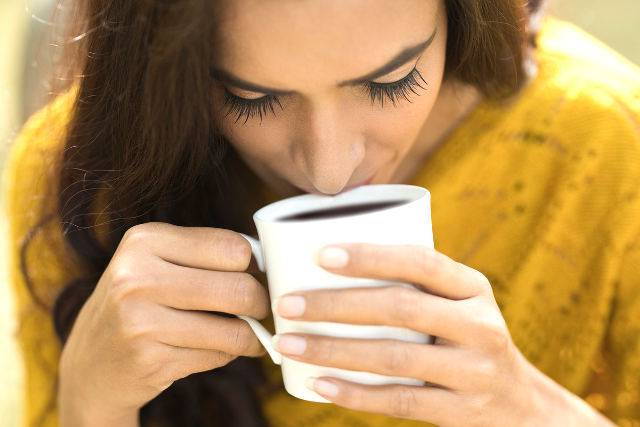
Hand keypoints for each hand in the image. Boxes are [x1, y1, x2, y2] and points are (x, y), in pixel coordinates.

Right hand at [58, 222, 269, 425]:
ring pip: (234, 329)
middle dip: (260, 302)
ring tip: (250, 334)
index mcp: (145, 240)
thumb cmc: (140, 301)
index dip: (255, 264)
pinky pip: (217, 356)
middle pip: (238, 288)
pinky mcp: (149, 360)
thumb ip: (206, 253)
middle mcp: (137, 277)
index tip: (258, 275)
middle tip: (259, 309)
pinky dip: (228, 354)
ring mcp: (140, 321)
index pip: (232, 247)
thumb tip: (269, 260)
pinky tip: (218, 349)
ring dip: (251, 335)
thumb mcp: (157, 261)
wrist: (92, 360)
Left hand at [272, 243, 613, 426]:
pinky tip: (317, 385)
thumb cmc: (467, 338)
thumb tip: (328, 261)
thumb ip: (416, 284)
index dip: (371, 257)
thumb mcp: (459, 303)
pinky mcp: (461, 412)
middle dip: (336, 305)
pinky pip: (400, 403)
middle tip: (288, 304)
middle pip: (400, 309)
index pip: (421, 262)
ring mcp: (473, 372)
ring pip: (394, 358)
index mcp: (473, 288)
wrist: (522, 405)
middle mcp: (479, 326)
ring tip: (289, 344)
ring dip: (333, 351)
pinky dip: (355, 394)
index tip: (320, 255)